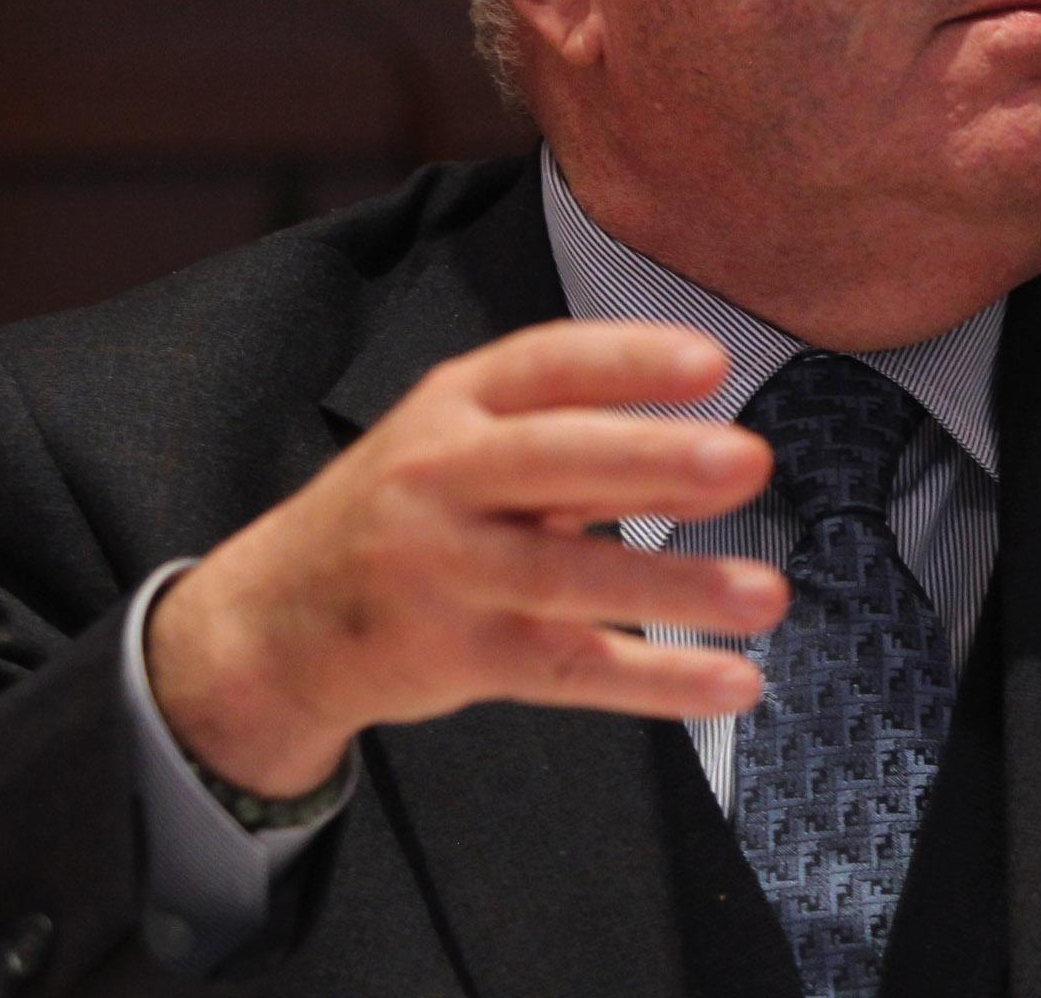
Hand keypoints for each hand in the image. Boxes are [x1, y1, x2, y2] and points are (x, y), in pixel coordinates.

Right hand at [146, 319, 787, 796]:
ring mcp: (441, 572)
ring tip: (768, 595)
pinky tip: (734, 682)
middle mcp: (440, 479)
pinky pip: (567, 669)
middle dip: (651, 461)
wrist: (273, 622)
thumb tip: (714, 457)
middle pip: (552, 463)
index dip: (627, 359)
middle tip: (748, 462)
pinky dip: (656, 680)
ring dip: (673, 587)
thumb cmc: (408, 511)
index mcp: (454, 407)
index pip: (545, 366)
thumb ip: (587, 446)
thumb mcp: (471, 446)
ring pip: (565, 577)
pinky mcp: (455, 656)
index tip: (713, 360)